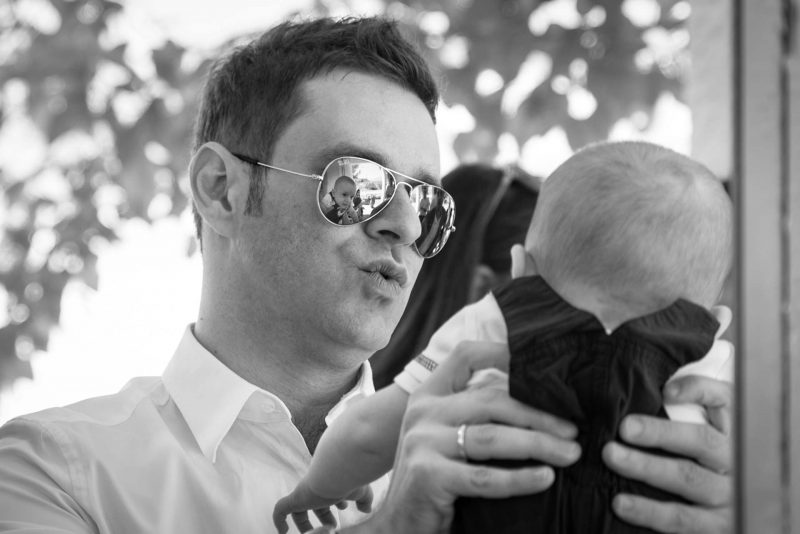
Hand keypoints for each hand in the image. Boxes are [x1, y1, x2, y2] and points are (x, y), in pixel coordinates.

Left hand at [273, 481, 372, 533]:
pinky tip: (282, 532)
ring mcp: (305, 492)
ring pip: (298, 509)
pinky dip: (279, 521)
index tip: (343, 510)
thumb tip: (366, 509)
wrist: (342, 467)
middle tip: (332, 527)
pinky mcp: (297, 497)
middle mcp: (316, 486)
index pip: (330, 493)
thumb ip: (364, 499)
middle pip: (314, 503)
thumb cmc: (352, 477)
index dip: (336, 503)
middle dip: (323, 516)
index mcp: (331, 483)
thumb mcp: (361, 491)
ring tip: (318, 532)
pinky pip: (280, 510)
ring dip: (305, 524)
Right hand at [343, 341, 580, 533]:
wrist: (399, 525)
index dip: (503, 353)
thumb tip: (538, 402)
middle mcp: (423, 411)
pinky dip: (519, 478)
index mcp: (429, 396)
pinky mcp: (426, 475)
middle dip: (538, 415)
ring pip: (492, 436)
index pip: (466, 357)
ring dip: (538, 444)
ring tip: (570, 455)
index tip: (544, 366)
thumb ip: (476, 416)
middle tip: (573, 432)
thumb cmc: (433, 480)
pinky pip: (484, 476)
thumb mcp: (446, 438)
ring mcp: (422, 441)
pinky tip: (545, 478)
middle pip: (491, 399)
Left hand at [603, 375, 732, 533]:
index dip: (699, 392)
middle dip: (660, 433)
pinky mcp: (716, 528)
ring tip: (613, 457)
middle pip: (701, 442)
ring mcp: (728, 497)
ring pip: (688, 479)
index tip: (667, 392)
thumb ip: (698, 401)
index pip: (725, 402)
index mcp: (734, 432)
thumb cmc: (714, 462)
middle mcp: (736, 462)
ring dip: (647, 468)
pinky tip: (622, 504)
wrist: (741, 509)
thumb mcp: (715, 428)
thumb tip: (669, 390)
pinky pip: (682, 520)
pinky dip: (650, 512)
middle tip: (625, 427)